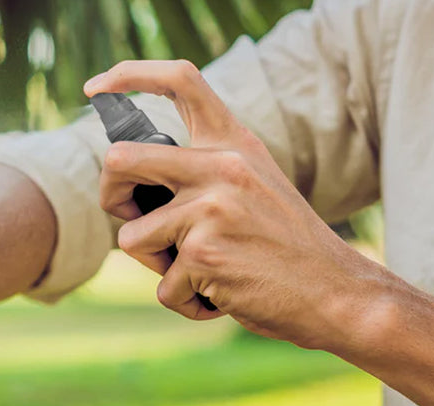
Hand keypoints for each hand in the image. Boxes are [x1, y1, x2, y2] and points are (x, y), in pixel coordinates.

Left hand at [84, 60, 381, 346]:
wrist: (337, 292)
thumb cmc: (284, 245)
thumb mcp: (252, 184)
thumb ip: (200, 171)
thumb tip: (125, 173)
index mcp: (232, 143)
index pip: (180, 80)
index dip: (128, 75)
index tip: (96, 89)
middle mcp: (220, 166)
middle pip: (119, 160)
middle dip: (110, 197)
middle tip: (135, 217)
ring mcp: (210, 209)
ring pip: (132, 238)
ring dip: (157, 265)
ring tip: (202, 270)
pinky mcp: (204, 255)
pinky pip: (163, 288)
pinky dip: (186, 301)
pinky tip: (223, 295)